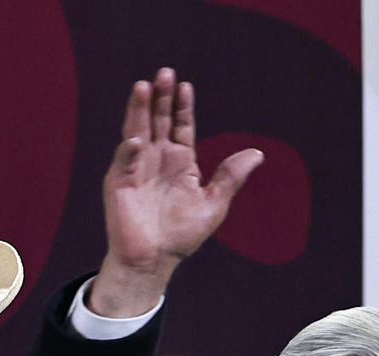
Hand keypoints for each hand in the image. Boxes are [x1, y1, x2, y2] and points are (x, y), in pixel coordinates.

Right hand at [89, 68, 263, 316]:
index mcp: (180, 161)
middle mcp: (157, 158)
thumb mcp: (214, 204)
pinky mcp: (120, 182)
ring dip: (139, 110)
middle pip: (158, 120)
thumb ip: (231, 177)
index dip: (182, 106)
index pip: (180, 125)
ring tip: (144, 87)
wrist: (156, 260)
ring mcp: (136, 167)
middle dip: (160, 98)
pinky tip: (137, 140)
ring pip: (137, 130)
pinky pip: (125, 161)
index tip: (185, 86)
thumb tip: (258, 153)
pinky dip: (129, 150)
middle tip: (164, 73)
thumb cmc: (182, 234)